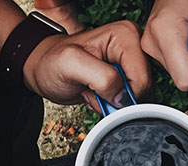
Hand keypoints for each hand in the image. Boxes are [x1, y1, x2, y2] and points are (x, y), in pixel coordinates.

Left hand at [24, 20, 151, 113]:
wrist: (44, 69)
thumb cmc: (52, 62)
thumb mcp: (71, 64)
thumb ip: (101, 78)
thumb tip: (123, 96)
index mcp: (126, 36)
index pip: (142, 78)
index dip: (123, 95)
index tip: (98, 91)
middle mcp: (134, 47)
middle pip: (144, 89)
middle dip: (118, 100)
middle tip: (94, 91)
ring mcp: (132, 64)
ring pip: (138, 98)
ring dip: (114, 104)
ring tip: (94, 92)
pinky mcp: (128, 78)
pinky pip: (131, 102)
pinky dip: (113, 106)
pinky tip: (98, 95)